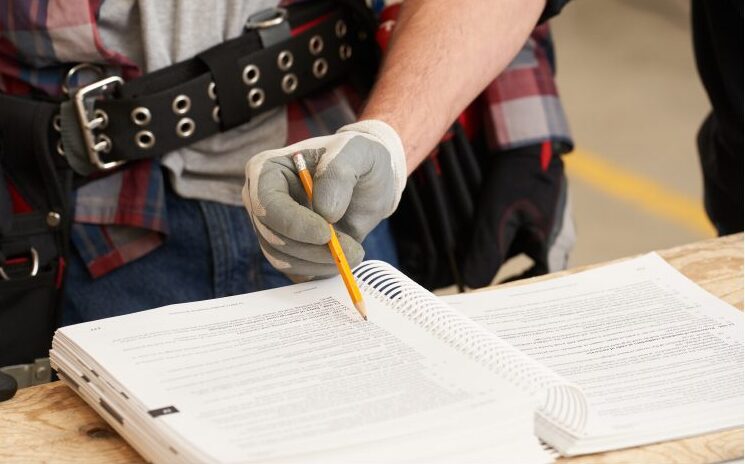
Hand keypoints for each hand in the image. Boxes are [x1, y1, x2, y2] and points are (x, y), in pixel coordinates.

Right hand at [243, 120, 406, 277]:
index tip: (326, 233)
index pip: (266, 204)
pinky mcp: (286, 250)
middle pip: (272, 237)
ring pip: (282, 259)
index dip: (294, 223)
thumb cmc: (358, 158)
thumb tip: (326, 213)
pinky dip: (320, 270)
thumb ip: (338, 173)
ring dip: (320, 262)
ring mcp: (272, 228)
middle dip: (313, 248)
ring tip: (353, 251)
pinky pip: (295, 270)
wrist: (369, 181)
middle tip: (352, 250)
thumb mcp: (356, 151)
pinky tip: (343, 258)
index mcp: (266, 170)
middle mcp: (261, 201)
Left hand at [463, 145, 574, 287]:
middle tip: (490, 291)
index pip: (545, 284)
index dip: (526, 298)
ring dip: (506, 261)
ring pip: (527, 252)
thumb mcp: (497, 217)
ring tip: (482, 270)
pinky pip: (523, 233)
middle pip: (537, 270)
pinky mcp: (537, 207)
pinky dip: (506, 242)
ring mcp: (548, 220)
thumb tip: (474, 285)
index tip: (503, 304)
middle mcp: (556, 235)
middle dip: (514, 281)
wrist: (526, 137)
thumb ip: (485, 252)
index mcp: (554, 243)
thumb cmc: (519, 177)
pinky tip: (486, 242)